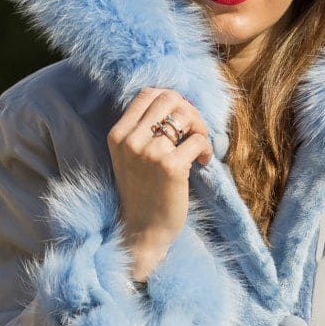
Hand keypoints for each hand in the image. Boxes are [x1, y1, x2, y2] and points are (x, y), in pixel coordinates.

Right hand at [107, 88, 214, 282]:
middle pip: (169, 99)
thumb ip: (145, 129)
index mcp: (118, 134)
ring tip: (199, 149)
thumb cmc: (142, 193)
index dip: (171, 100)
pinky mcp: (170, 167)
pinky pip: (198, 140)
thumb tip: (178, 101)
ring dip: (200, 129)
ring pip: (186, 116)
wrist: (142, 231)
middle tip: (195, 133)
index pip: (148, 94)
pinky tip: (202, 163)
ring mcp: (149, 153)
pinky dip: (207, 149)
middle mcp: (131, 140)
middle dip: (189, 111)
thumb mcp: (131, 156)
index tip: (181, 120)